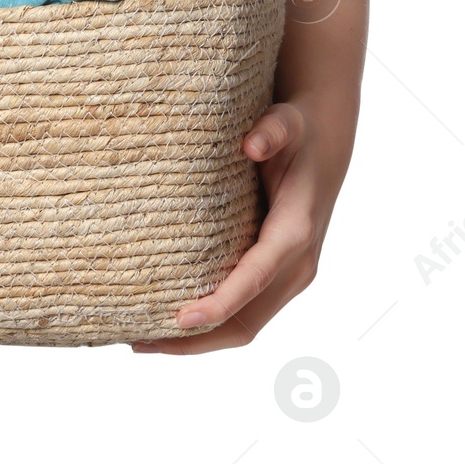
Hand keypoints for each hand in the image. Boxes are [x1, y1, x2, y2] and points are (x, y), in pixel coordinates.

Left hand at [130, 100, 326, 353]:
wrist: (324, 142)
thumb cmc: (298, 132)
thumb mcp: (288, 123)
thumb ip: (272, 131)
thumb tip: (250, 144)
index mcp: (295, 232)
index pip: (254, 279)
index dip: (218, 304)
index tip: (180, 319)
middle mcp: (297, 265)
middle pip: (247, 322)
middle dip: (197, 339)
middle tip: (140, 341)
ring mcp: (289, 276)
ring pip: (246, 327)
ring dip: (199, 341)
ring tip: (143, 340)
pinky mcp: (278, 277)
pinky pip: (246, 314)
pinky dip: (212, 326)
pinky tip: (171, 322)